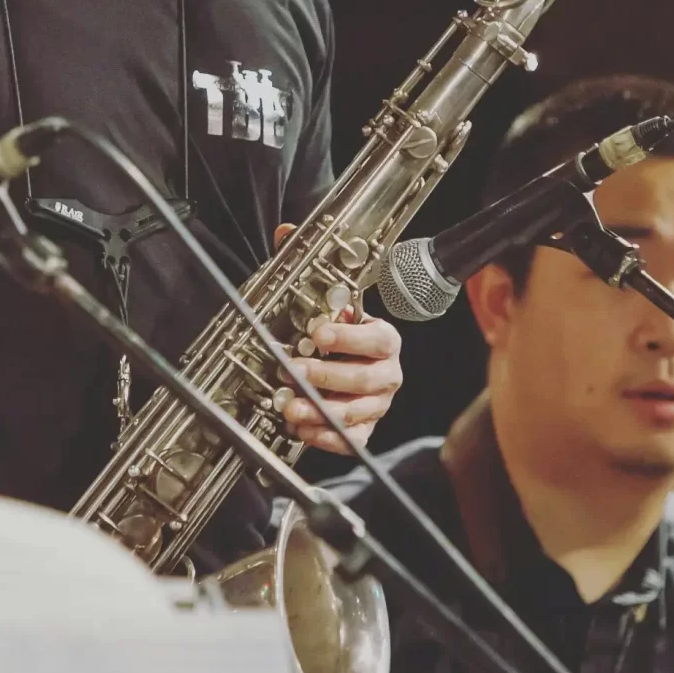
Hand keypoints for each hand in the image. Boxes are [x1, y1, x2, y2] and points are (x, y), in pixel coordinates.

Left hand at [271, 223, 405, 456]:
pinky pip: (353, 440)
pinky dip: (327, 438)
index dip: (349, 338)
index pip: (377, 340)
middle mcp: (387, 373)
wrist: (347, 368)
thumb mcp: (325, 302)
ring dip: (322, 411)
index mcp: (384, 339)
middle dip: (326, 376)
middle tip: (293, 371)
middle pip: (365, 379)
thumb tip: (286, 233)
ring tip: (292, 407)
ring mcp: (378, 404)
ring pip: (357, 412)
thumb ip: (308, 268)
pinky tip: (303, 430)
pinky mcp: (366, 429)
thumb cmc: (337, 336)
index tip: (318, 334)